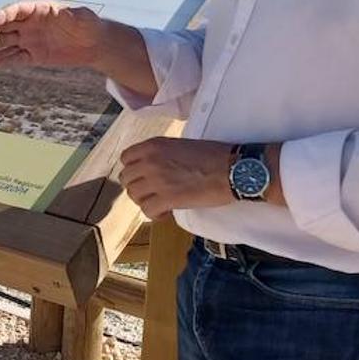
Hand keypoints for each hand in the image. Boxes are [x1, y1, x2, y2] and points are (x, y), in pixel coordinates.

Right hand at [0, 0, 108, 69]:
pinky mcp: (33, 56)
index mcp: (38, 10)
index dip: (1, 15)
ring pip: (6, 42)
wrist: (94, 44)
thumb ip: (73, 15)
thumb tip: (66, 13)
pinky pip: (15, 58)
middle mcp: (30, 24)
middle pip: (4, 26)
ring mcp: (30, 40)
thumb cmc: (88, 25)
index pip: (15, 11)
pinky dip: (2, 60)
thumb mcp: (83, 17)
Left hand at [120, 137, 236, 218]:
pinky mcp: (167, 198)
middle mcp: (150, 161)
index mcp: (154, 145)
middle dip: (138, 187)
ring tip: (160, 203)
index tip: (143, 177)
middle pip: (127, 178)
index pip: (126, 158)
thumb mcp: (180, 146)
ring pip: (134, 195)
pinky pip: (147, 210)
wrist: (232, 169)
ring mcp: (157, 180)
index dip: (133, 170)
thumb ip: (162, 154)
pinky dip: (155, 214)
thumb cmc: (213, 156)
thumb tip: (154, 167)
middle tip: (152, 193)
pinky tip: (166, 212)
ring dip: (145, 201)